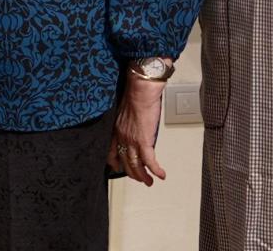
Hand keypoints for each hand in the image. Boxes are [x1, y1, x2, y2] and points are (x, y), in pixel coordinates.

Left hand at [108, 71, 167, 185]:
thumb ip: (127, 122)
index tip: (119, 168)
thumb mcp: (125, 112)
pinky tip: (161, 175)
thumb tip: (134, 127)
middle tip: (139, 179)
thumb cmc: (135, 95)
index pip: (111, 152)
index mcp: (115, 130)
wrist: (140, 90)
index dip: (115, 163)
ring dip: (143, 176)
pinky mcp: (144, 141)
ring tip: (149, 182)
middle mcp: (121, 137)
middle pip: (124, 162)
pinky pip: (150, 161)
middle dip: (132, 173)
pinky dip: (156, 170)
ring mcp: (132, 140)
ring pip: (136, 165)